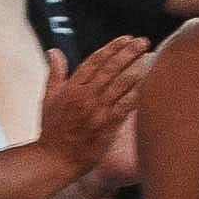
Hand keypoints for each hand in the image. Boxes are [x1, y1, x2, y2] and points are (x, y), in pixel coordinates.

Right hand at [41, 37, 151, 172]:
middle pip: (110, 68)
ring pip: (120, 84)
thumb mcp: (48, 99)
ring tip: (149, 56)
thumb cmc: (52, 130)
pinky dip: (137, 92)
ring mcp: (97, 111)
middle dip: (128, 53)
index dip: (112, 48)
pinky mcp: (107, 126)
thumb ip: (55, 74)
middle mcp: (84, 96)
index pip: (94, 61)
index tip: (126, 39)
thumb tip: (55, 52)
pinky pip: (125, 105)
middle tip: (143, 42)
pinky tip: (148, 83)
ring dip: (136, 68)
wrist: (54, 160)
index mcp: (71, 88)